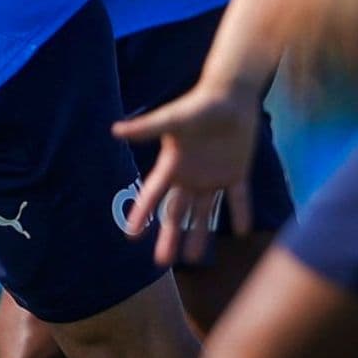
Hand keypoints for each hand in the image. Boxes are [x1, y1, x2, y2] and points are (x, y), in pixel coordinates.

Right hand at [112, 80, 260, 265]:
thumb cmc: (199, 104)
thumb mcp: (173, 119)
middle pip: (177, 212)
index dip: (142, 214)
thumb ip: (147, 128)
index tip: (131, 235)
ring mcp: (213, 176)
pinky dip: (241, 214)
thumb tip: (116, 130)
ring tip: (194, 258)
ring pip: (205, 212)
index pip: (154, 195)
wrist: (231, 94)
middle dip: (169, 236)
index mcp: (174, 165)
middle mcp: (191, 176)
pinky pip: (238, 198)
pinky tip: (242, 232)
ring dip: (200, 234)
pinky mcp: (236, 172)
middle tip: (162, 262)